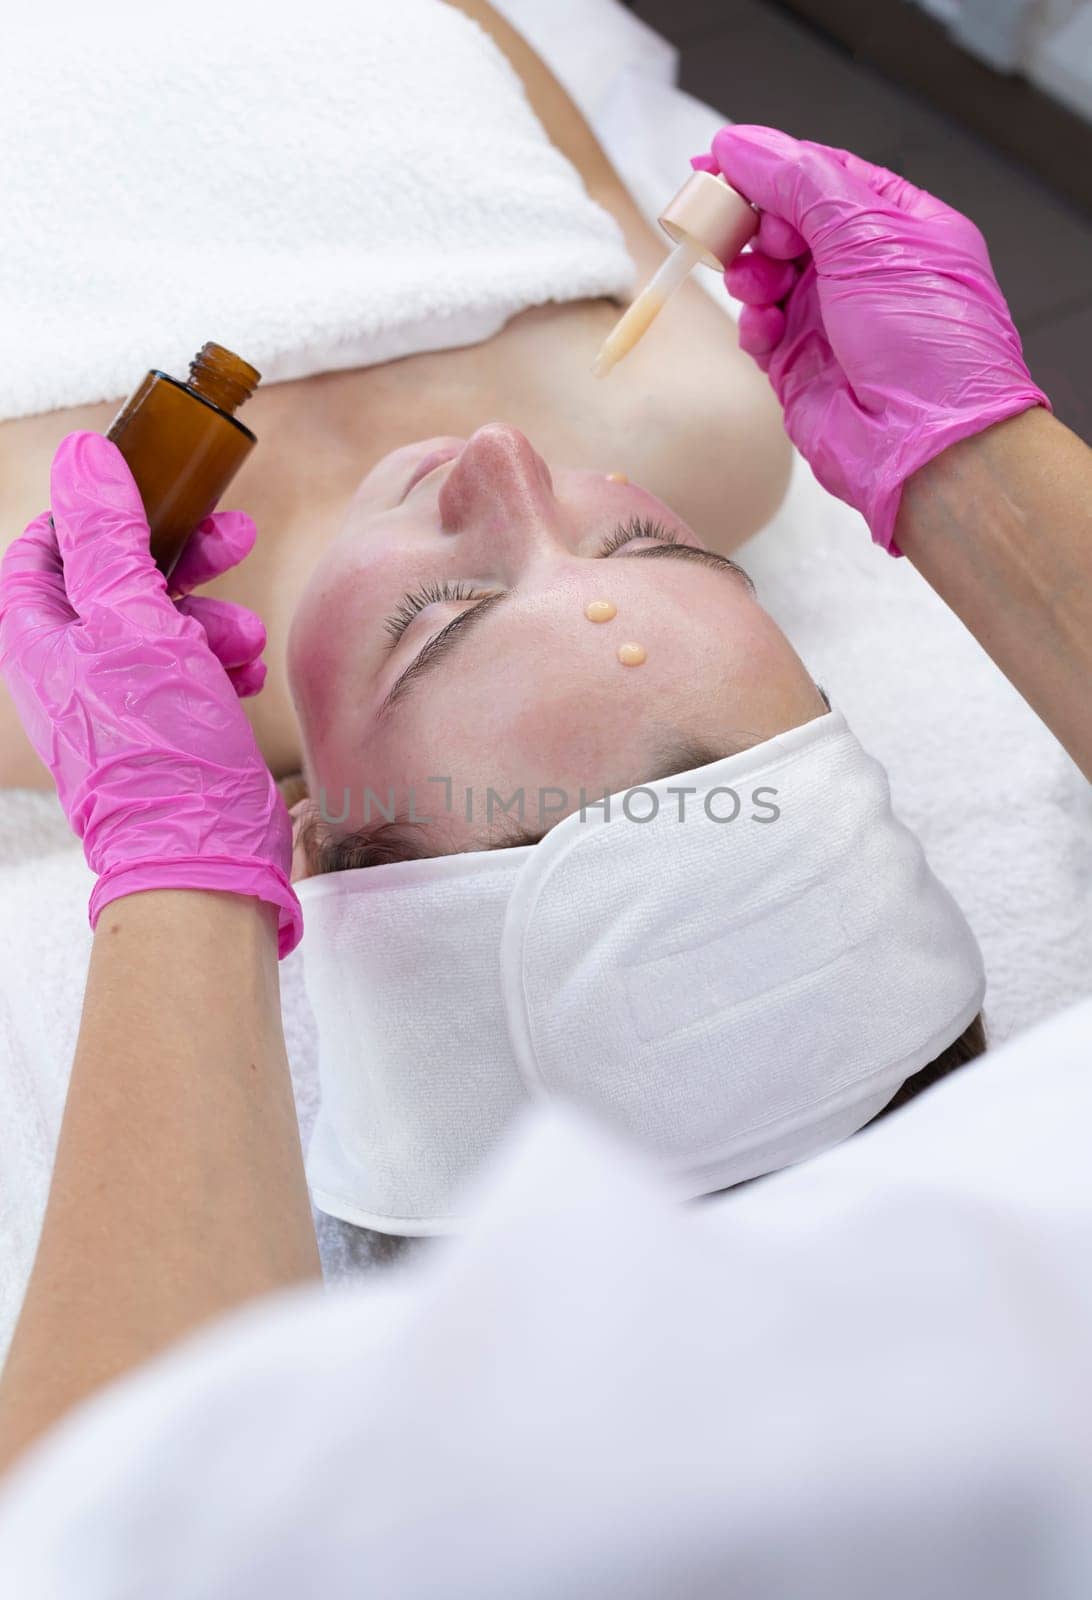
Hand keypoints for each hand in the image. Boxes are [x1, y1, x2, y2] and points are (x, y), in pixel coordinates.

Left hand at [0, 432, 301, 956]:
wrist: (202, 855)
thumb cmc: (158, 750)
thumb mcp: (134, 623)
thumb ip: (109, 539)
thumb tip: (84, 459)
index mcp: (40, 638)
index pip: (45, 547)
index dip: (97, 513)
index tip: (152, 495)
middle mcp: (71, 666)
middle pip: (119, 577)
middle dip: (180, 557)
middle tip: (233, 535)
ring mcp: (119, 698)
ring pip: (167, 622)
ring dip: (214, 617)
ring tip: (243, 639)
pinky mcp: (167, 726)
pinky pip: (195, 669)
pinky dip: (223, 661)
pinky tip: (244, 674)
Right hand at [692, 126, 1050, 553]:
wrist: (927, 447)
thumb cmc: (927, 343)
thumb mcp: (868, 238)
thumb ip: (800, 184)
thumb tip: (742, 143)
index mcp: (899, 225)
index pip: (823, 175)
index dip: (769, 165)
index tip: (718, 159)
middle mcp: (865, 270)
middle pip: (787, 221)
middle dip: (754, 221)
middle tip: (729, 224)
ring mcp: (830, 319)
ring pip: (765, 273)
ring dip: (749, 271)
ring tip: (753, 283)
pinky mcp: (800, 366)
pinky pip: (758, 329)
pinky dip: (751, 323)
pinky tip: (761, 329)